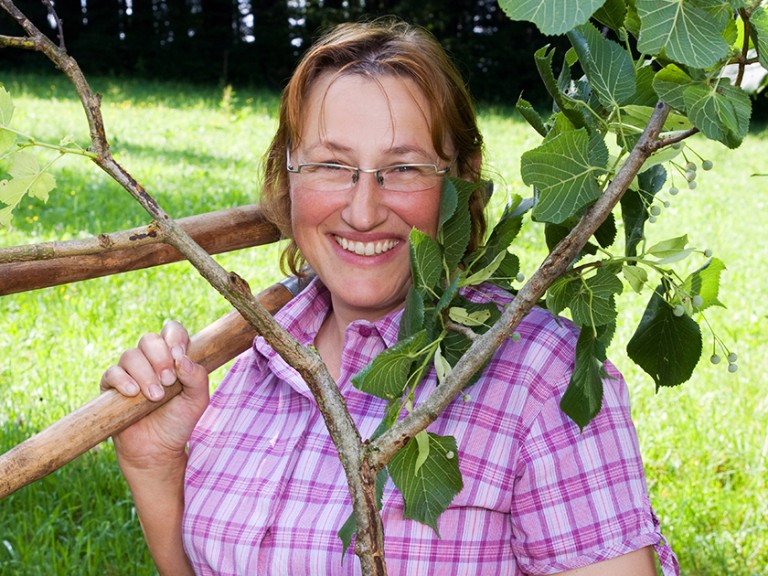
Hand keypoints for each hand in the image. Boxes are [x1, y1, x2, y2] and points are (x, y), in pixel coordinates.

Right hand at [100, 320, 208, 470]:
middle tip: (169, 381)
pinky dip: (123, 380)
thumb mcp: (197, 400)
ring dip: (145, 374)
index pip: (171, 331)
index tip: (179, 356)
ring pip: (130, 355)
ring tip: (155, 396)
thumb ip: (197, 377)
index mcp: (172, 357)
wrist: (157, 450)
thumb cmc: (179, 421)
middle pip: (149, 339)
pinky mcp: (111, 388)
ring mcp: (130, 372)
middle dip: (160, 358)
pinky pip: (111, 373)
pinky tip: (133, 393)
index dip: (174, 337)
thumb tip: (182, 358)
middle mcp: (150, 360)